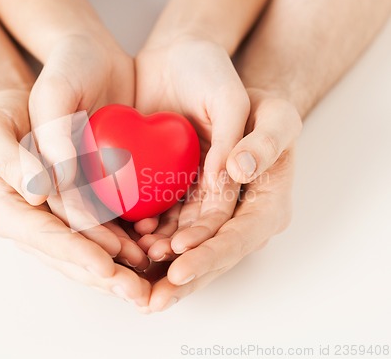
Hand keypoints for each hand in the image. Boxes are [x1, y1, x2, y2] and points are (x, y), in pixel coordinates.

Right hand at [0, 90, 150, 306]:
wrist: (17, 114)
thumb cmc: (0, 118)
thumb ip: (9, 159)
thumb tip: (36, 192)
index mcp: (7, 210)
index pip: (44, 237)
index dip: (76, 252)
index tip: (106, 266)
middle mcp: (31, 225)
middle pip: (69, 258)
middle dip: (103, 276)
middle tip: (137, 292)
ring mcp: (53, 224)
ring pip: (86, 254)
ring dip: (117, 269)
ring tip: (148, 280)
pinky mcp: (73, 216)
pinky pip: (97, 237)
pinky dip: (120, 248)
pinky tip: (146, 252)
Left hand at [144, 89, 301, 311]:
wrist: (245, 110)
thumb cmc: (266, 114)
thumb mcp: (277, 118)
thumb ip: (265, 143)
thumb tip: (240, 170)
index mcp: (268, 207)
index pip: (239, 239)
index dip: (209, 255)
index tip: (178, 268)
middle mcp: (244, 220)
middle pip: (213, 257)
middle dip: (183, 279)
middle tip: (151, 301)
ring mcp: (219, 218)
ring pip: (192, 249)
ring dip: (164, 265)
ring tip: (135, 276)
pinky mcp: (197, 208)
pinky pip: (176, 228)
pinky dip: (156, 238)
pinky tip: (133, 242)